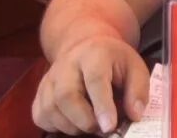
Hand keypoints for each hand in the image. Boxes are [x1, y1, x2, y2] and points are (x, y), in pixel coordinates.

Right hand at [31, 35, 149, 134]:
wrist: (85, 46)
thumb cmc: (112, 61)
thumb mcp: (134, 67)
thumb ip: (138, 91)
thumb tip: (134, 116)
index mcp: (94, 54)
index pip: (94, 80)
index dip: (102, 105)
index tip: (110, 127)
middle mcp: (66, 65)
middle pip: (66, 96)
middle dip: (84, 120)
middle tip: (101, 129)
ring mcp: (49, 78)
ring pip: (51, 109)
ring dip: (72, 126)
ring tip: (91, 125)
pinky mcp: (39, 92)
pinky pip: (40, 116)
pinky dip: (56, 126)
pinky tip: (73, 122)